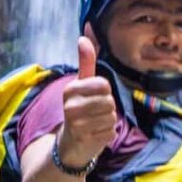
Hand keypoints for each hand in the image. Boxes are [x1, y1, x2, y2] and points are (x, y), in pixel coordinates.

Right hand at [59, 35, 116, 170]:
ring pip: (112, 116)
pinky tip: (95, 134)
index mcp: (70, 90)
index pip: (104, 84)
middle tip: (95, 112)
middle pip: (110, 101)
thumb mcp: (80, 84)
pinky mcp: (86, 140)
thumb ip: (85, 62)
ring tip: (95, 123)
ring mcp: (77, 125)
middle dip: (108, 107)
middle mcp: (70, 106)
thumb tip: (84, 37)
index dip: (105, 92)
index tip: (94, 97)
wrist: (69, 144)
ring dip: (108, 121)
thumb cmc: (79, 109)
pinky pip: (111, 131)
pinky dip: (107, 133)